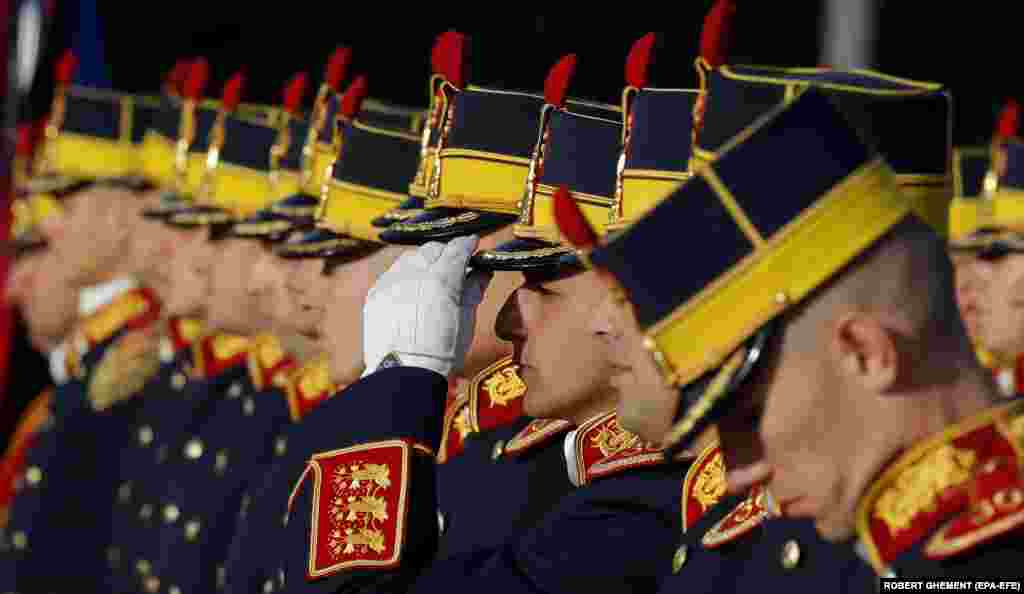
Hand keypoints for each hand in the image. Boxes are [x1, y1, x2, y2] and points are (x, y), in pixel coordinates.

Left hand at [362, 236, 491, 377]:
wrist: (405, 371)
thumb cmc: (442, 350)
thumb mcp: (466, 319)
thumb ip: (473, 289)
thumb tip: (482, 271)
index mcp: (441, 279)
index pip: (457, 248)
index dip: (468, 244)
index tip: (472, 244)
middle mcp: (413, 274)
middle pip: (432, 248)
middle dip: (445, 252)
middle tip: (455, 265)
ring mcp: (390, 282)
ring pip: (410, 258)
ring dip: (424, 262)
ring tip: (432, 279)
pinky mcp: (375, 294)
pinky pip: (393, 275)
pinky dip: (405, 278)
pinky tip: (412, 292)